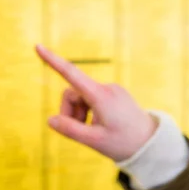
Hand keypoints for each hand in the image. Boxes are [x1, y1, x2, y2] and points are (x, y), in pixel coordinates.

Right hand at [35, 44, 156, 161]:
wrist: (151, 143)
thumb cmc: (124, 143)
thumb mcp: (94, 141)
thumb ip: (70, 130)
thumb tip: (50, 120)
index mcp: (101, 96)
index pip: (71, 74)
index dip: (52, 61)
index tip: (38, 46)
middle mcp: (106, 88)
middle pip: (72, 94)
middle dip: (70, 112)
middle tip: (80, 133)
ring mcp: (111, 90)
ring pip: (81, 98)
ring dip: (79, 114)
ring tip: (93, 132)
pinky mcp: (114, 95)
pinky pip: (92, 100)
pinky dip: (89, 113)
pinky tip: (101, 127)